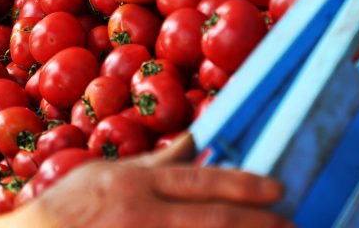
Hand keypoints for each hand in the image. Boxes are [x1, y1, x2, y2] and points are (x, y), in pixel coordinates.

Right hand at [8, 133, 292, 227]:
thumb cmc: (67, 206)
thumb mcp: (107, 173)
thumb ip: (154, 161)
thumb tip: (193, 139)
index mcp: (136, 183)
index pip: (199, 181)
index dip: (242, 184)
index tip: (277, 190)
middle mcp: (143, 214)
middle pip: (212, 219)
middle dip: (256, 223)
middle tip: (290, 223)